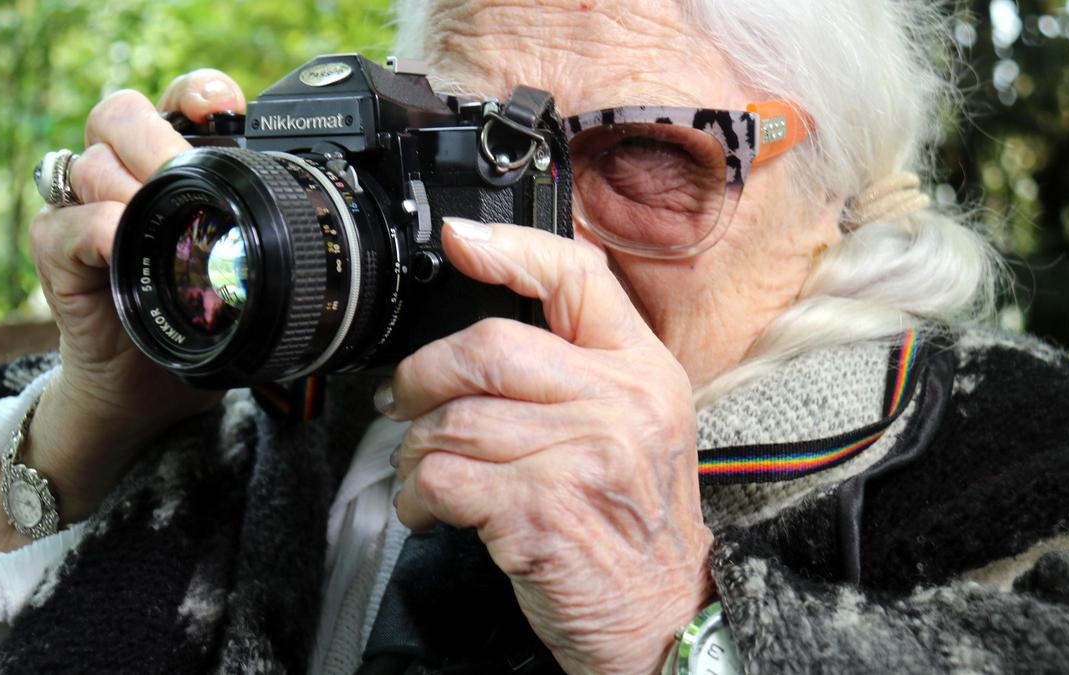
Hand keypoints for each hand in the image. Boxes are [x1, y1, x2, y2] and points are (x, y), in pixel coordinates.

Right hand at [25, 69, 245, 518]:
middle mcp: (126, 177)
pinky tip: (122, 243)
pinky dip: (97, 229)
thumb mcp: (246, 274)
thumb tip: (322, 220)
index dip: (198, 93)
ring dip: (130, 188)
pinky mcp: (57, 252)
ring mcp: (86, 210)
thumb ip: (269, 237)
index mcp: (175, 169)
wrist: (151, 388)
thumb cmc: (200, 322)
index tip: (226, 106)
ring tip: (168, 229)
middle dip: (156, 134)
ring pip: (90, 160)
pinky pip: (65, 223)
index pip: (178, 103)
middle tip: (183, 172)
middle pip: (122, 115)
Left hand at [386, 218, 714, 673]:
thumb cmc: (632, 521)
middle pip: (488, 346)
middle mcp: (620, 402)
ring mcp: (583, 456)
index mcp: (643, 370)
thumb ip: (580, 372)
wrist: (664, 616)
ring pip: (454, 418)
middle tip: (404, 401)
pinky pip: (444, 477)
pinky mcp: (541, 511)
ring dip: (415, 449)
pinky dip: (416, 495)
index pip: (578, 277)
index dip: (511, 247)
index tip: (459, 239)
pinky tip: (428, 510)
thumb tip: (482, 336)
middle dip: (423, 375)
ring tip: (420, 472)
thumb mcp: (633, 427)